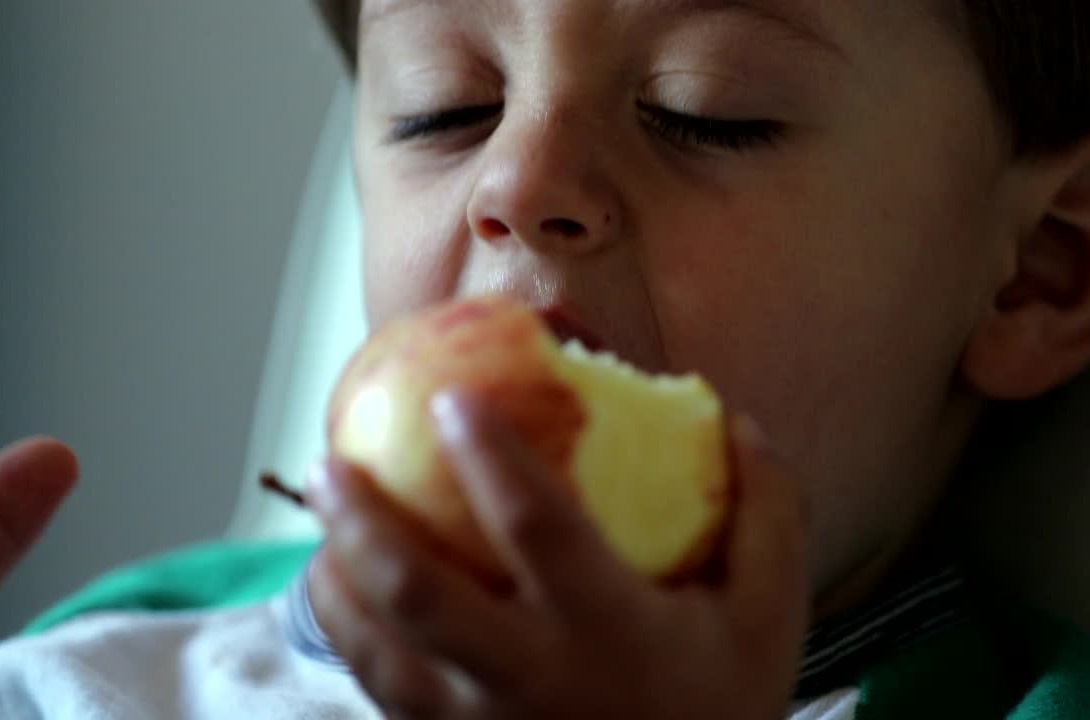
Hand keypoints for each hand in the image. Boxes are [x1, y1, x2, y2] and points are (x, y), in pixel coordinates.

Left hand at [307, 390, 808, 719]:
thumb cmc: (721, 707)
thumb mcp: (769, 616)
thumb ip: (766, 519)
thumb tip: (744, 423)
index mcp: (607, 629)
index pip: (537, 526)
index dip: (490, 457)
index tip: (449, 398)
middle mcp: (531, 677)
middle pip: (421, 594)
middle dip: (364, 521)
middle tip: (331, 460)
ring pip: (382, 650)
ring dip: (337, 577)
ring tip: (320, 514)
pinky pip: (380, 691)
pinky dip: (348, 633)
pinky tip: (338, 588)